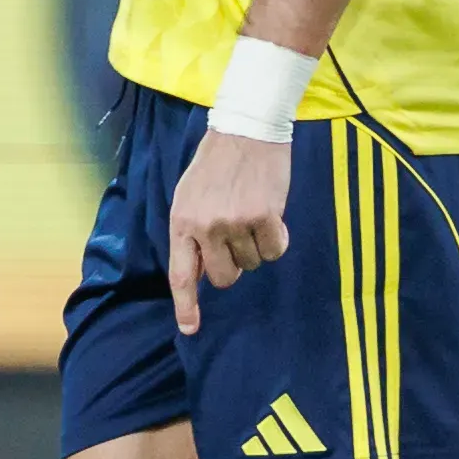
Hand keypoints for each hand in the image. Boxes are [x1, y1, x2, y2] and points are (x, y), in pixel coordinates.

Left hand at [165, 129, 293, 332]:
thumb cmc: (216, 164)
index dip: (186, 306)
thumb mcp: (189, 196)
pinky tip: (271, 214)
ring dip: (256, 246)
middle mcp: (206, 227)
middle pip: (225, 277)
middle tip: (237, 237)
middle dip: (234, 265)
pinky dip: (277, 238)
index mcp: (182, 222)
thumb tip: (200, 273)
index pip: (182, 275)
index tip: (189, 329)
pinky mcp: (264, 217)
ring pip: (253, 263)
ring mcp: (235, 222)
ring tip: (252, 212)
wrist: (246, 129)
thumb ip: (192, 234)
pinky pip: (275, 250)